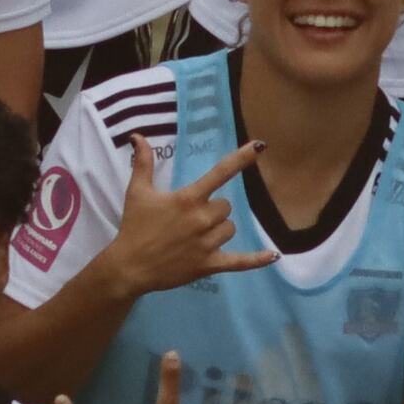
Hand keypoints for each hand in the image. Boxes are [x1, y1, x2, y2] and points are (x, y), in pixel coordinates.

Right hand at [100, 139, 278, 297]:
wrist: (129, 267)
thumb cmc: (134, 227)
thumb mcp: (137, 192)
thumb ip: (143, 163)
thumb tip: (138, 136)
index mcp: (189, 199)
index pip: (220, 172)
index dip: (241, 158)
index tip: (260, 146)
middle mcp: (202, 219)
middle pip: (226, 206)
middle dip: (214, 210)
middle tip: (191, 219)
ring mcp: (208, 243)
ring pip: (230, 228)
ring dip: (219, 229)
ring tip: (197, 236)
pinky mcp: (210, 264)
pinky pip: (240, 261)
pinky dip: (257, 260)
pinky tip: (273, 256)